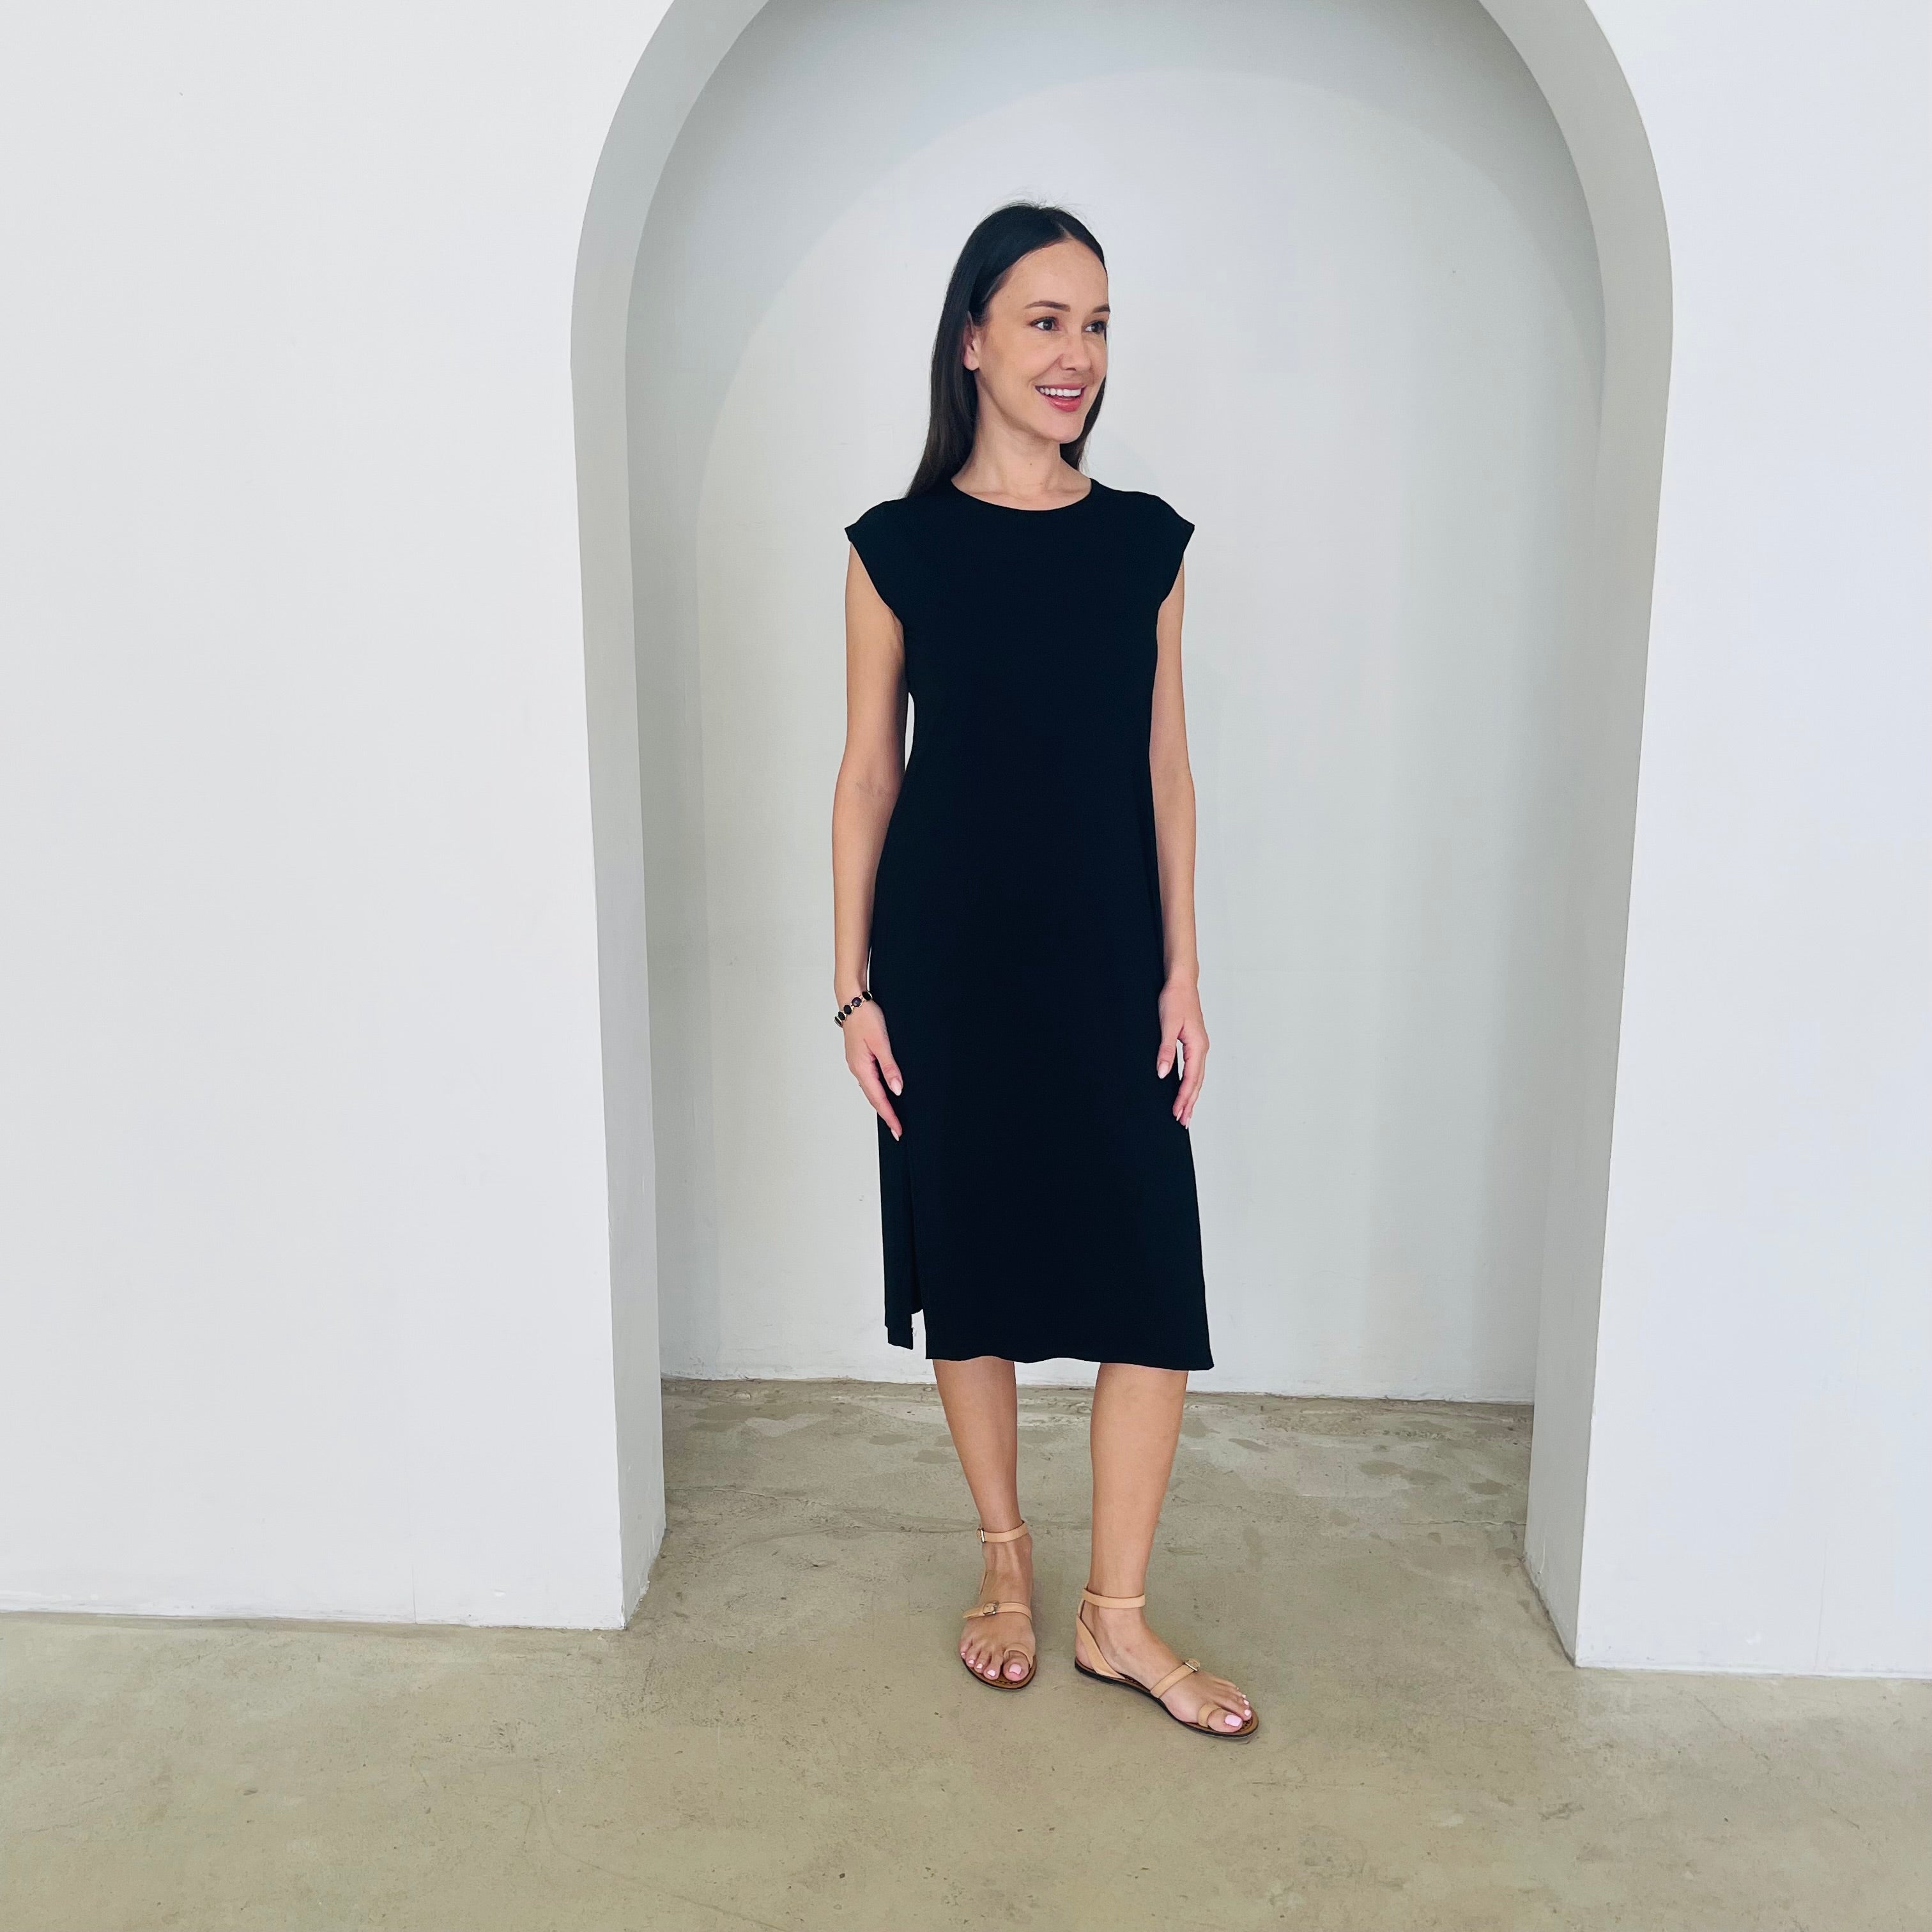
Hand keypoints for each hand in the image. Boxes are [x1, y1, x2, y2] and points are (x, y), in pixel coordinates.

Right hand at [843, 1000, 904, 1139]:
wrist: (852, 1000)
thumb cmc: (866, 1017)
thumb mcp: (882, 1042)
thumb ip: (890, 1067)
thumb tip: (897, 1090)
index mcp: (862, 1067)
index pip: (878, 1098)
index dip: (889, 1115)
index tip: (898, 1130)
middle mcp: (857, 1069)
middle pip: (873, 1098)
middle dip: (886, 1114)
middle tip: (897, 1130)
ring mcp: (856, 1063)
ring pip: (870, 1089)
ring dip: (881, 1103)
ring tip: (892, 1116)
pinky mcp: (858, 1057)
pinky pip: (868, 1080)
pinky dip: (877, 1090)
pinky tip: (884, 1092)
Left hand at [1156, 981, 1208, 1126]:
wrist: (1182, 982)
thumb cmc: (1176, 999)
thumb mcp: (1168, 1025)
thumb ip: (1166, 1050)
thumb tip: (1163, 1073)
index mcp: (1197, 1046)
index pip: (1191, 1079)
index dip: (1183, 1098)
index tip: (1177, 1113)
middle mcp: (1201, 1048)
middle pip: (1197, 1082)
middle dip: (1190, 1103)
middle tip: (1183, 1121)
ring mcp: (1199, 1046)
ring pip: (1197, 1077)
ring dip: (1191, 1095)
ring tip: (1186, 1112)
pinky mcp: (1194, 1043)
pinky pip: (1194, 1068)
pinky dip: (1191, 1082)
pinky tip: (1186, 1089)